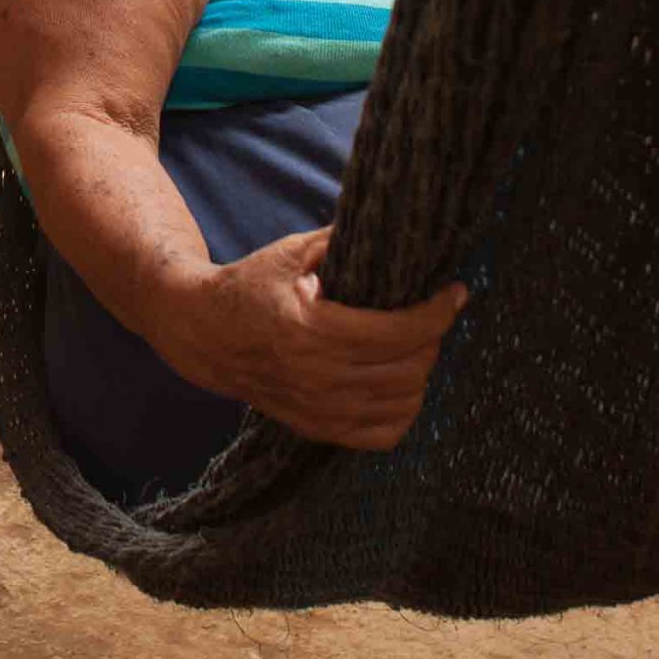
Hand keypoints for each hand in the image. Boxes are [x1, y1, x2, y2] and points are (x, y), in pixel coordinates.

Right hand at [151, 228, 466, 451]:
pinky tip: (397, 382)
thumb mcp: (290, 254)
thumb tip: (394, 221)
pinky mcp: (317, 428)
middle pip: (410, 369)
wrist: (204, 335)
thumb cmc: (249, 287)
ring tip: (415, 345)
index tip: (454, 292)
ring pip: (404, 403)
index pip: (401, 331)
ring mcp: (318, 410)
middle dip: (432, 338)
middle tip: (430, 314)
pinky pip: (384, 436)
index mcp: (312, 330)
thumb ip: (340, 240)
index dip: (439, 312)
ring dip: (420, 372)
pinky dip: (403, 411)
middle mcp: (318, 378)